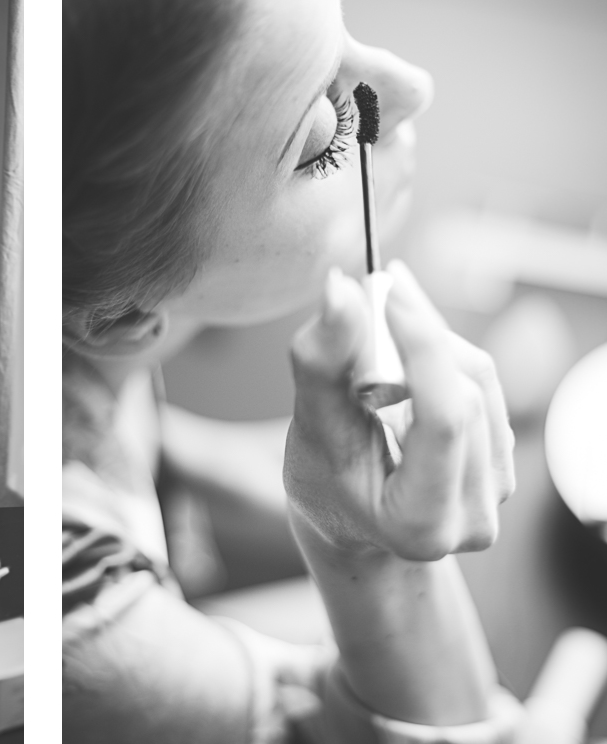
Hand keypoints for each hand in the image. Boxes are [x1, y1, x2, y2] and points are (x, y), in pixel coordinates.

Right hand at [283, 260, 514, 562]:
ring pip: (477, 381)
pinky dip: (441, 352)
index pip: (444, 419)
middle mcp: (472, 517)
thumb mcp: (310, 426)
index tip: (388, 291)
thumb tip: (339, 291)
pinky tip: (404, 341)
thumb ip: (324, 363)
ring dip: (429, 335)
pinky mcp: (500, 460)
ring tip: (383, 310)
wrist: (347, 517)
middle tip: (377, 287)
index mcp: (421, 523)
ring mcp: (495, 491)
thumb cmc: (321, 483)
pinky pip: (483, 385)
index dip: (421, 346)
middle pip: (463, 394)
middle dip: (418, 333)